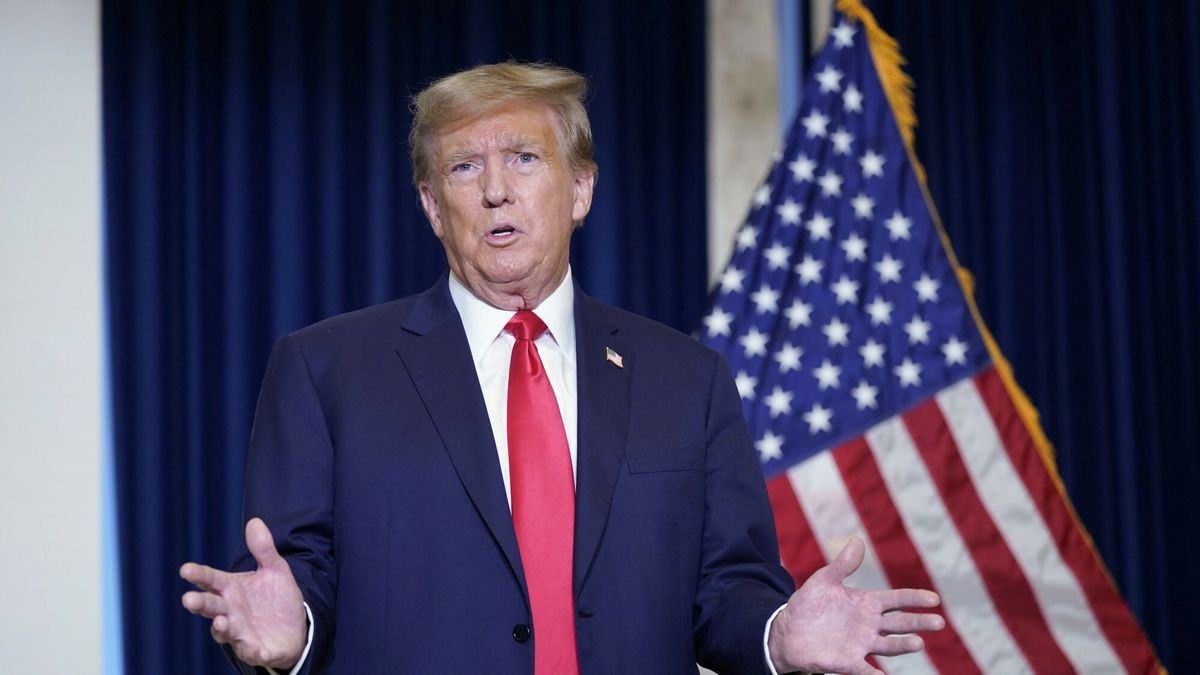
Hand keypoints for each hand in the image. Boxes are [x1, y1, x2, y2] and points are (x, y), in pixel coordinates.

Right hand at [180, 518, 306, 669]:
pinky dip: (251, 651)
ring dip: (221, 628)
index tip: (186, 569)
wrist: (295, 627)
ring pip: (225, 632)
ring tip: (222, 622)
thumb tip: (255, 521)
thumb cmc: (276, 598)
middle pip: (211, 606)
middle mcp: (230, 611)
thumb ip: (264, 549)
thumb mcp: (275, 570)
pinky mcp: (256, 649)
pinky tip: (254, 648)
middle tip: (189, 599)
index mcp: (231, 589)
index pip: (210, 580)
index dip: (199, 575)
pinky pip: (251, 652)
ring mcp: (240, 632)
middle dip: (200, 603)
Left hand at [767, 537, 944, 674]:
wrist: (787, 631)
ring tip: (918, 642)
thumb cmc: (809, 604)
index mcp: (867, 603)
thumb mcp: (824, 580)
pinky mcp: (848, 662)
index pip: (896, 599)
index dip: (914, 599)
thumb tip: (857, 540)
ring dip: (903, 645)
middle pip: (899, 623)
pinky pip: (866, 670)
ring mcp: (861, 644)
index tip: (934, 599)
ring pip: (888, 645)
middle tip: (938, 622)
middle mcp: (870, 625)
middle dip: (918, 622)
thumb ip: (842, 564)